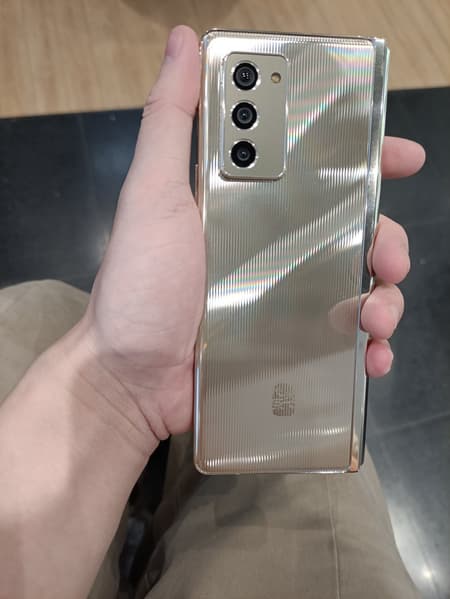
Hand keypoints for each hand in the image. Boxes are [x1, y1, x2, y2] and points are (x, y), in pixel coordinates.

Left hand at [82, 26, 424, 442]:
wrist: (129, 379)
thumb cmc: (138, 288)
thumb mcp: (152, 197)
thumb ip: (170, 122)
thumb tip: (183, 42)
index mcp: (248, 208)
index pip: (316, 171)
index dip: (361, 158)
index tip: (398, 155)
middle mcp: (272, 249)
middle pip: (352, 231)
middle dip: (385, 237)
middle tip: (389, 255)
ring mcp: (284, 300)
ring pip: (358, 286)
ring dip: (385, 296)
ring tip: (377, 316)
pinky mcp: (289, 345)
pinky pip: (344, 340)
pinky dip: (369, 346)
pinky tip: (372, 353)